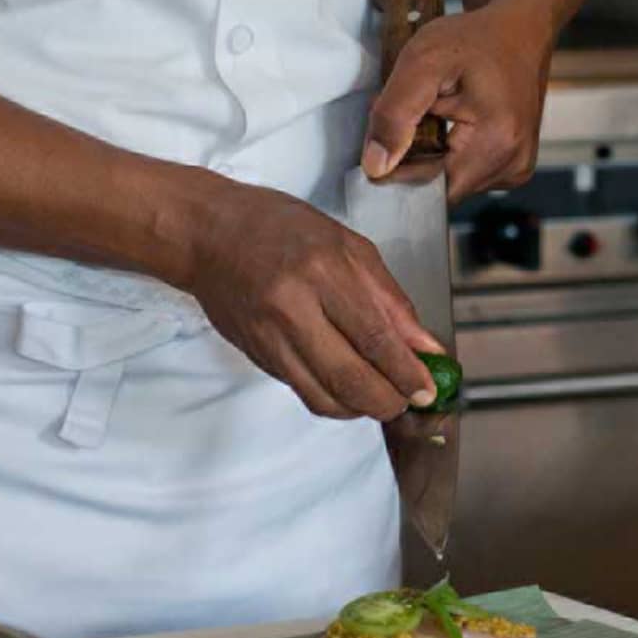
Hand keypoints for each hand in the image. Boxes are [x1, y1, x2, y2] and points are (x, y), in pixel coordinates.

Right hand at [182, 179, 442, 420]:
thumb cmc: (282, 228)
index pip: (374, 336)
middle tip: (410, 400)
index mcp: (323, 270)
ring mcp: (270, 337)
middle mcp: (292, 308)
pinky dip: (334, 399)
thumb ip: (390, 299)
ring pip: (325, 397)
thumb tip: (425, 346)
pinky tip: (350, 387)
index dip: (406, 371)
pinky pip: (304, 391)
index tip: (428, 389)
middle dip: (388, 401)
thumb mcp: (349, 245)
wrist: (209, 235)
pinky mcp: (257, 356)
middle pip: (350, 378)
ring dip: (361, 409)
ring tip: (383, 397)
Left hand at [362, 0, 553, 200]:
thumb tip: (376, 166)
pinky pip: (471, 174)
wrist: (520, 29)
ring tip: (441, 112)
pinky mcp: (517, 164)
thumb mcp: (422, 61)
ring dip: (436, 153)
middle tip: (421, 110)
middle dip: (419, 154)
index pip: (427, 187)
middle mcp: (514, 164)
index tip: (395, 124)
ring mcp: (518, 167)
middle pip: (440, 186)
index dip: (399, 163)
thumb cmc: (475, 38)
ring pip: (453, 181)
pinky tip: (458, 122)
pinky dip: (455, 153)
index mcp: (496, 143)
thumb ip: (395, 113)